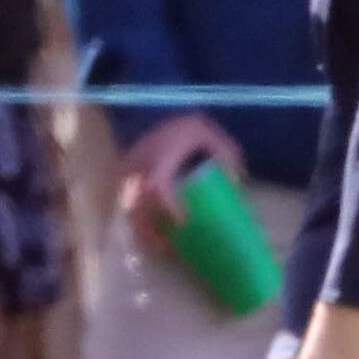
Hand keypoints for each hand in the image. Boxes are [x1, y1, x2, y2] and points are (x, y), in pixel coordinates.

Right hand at [121, 112, 242, 251]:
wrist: (156, 110)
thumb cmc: (184, 127)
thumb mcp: (210, 135)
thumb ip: (226, 154)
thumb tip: (236, 182)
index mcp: (160, 156)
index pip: (158, 187)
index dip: (168, 208)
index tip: (183, 223)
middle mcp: (139, 166)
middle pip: (138, 206)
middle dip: (151, 230)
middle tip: (170, 247)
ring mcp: (126, 173)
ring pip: (129, 209)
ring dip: (142, 230)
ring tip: (161, 246)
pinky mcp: (122, 178)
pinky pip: (126, 205)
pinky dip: (137, 222)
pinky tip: (149, 234)